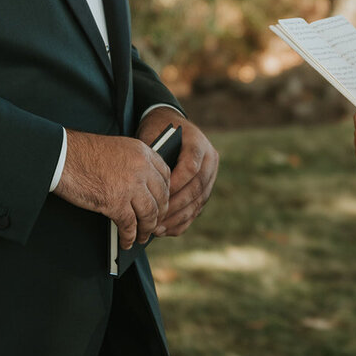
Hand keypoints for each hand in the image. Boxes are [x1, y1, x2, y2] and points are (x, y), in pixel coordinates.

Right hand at [55, 129, 169, 248]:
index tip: (162, 202)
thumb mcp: (117, 148)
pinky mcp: (116, 203)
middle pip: (161, 197)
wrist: (61, 156)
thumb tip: (142, 186)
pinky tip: (127, 241)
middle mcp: (141, 168)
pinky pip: (130, 225)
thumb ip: (133, 163)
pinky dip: (129, 237)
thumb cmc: (82, 153)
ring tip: (142, 237)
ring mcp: (130, 186)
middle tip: (154, 223)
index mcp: (142, 152)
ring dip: (147, 229)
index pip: (166, 175)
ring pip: (150, 214)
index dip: (166, 192)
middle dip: (160, 214)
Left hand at [137, 107, 218, 237]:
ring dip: (178, 218)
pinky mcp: (207, 187)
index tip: (158, 197)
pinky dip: (182, 221)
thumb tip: (144, 187)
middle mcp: (210, 159)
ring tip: (158, 230)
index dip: (176, 184)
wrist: (172, 125)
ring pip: (198, 201)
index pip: (191, 167)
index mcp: (197, 143)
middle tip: (156, 219)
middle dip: (176, 206)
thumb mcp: (152, 136)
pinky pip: (197, 208)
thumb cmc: (157, 130)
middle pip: (197, 187)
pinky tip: (166, 230)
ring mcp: (212, 174)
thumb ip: (152, 158)